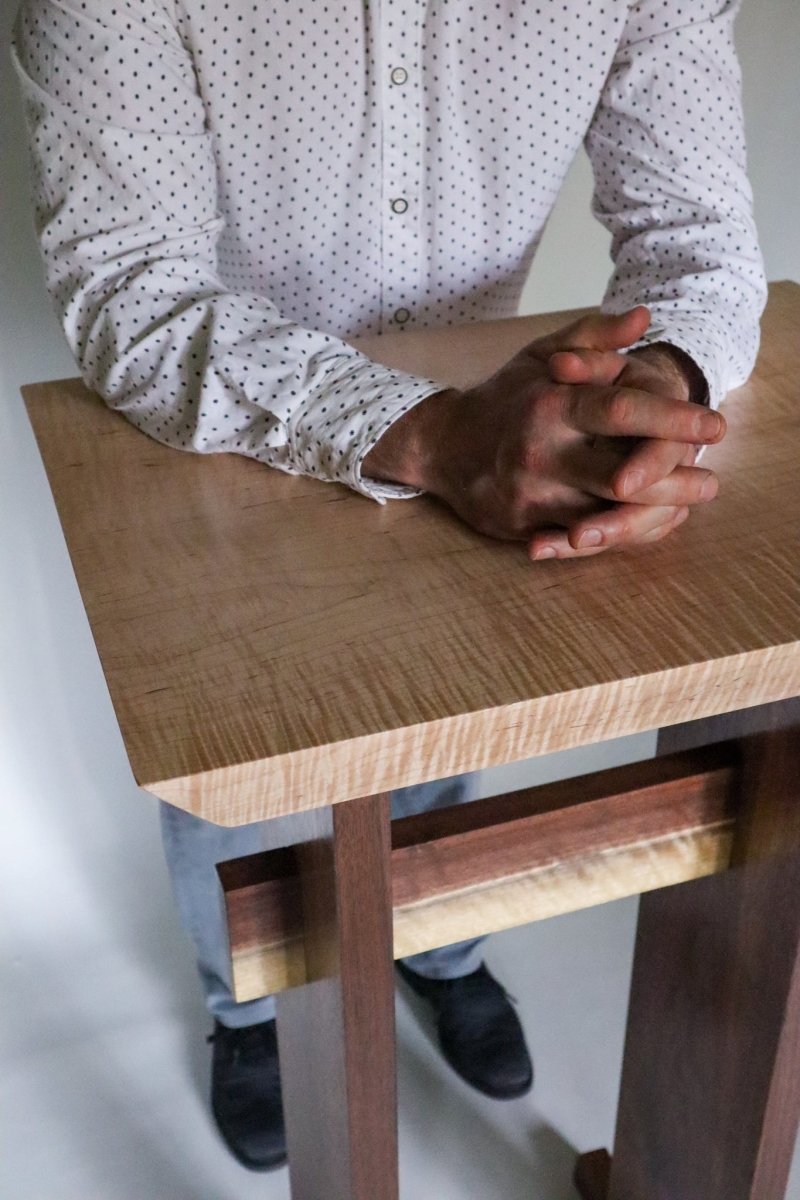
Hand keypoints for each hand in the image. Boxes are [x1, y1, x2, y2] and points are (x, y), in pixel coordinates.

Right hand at [363, 307, 723, 558]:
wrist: (441, 446)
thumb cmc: (505, 398)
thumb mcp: (543, 355)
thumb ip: (594, 336)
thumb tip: (644, 319)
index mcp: (551, 404)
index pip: (622, 412)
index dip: (675, 420)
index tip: (715, 425)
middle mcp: (541, 453)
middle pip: (625, 478)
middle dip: (677, 481)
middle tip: (710, 479)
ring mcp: (532, 495)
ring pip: (609, 518)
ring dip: (658, 514)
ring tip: (688, 504)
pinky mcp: (525, 527)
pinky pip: (585, 540)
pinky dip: (625, 534)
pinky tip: (650, 524)